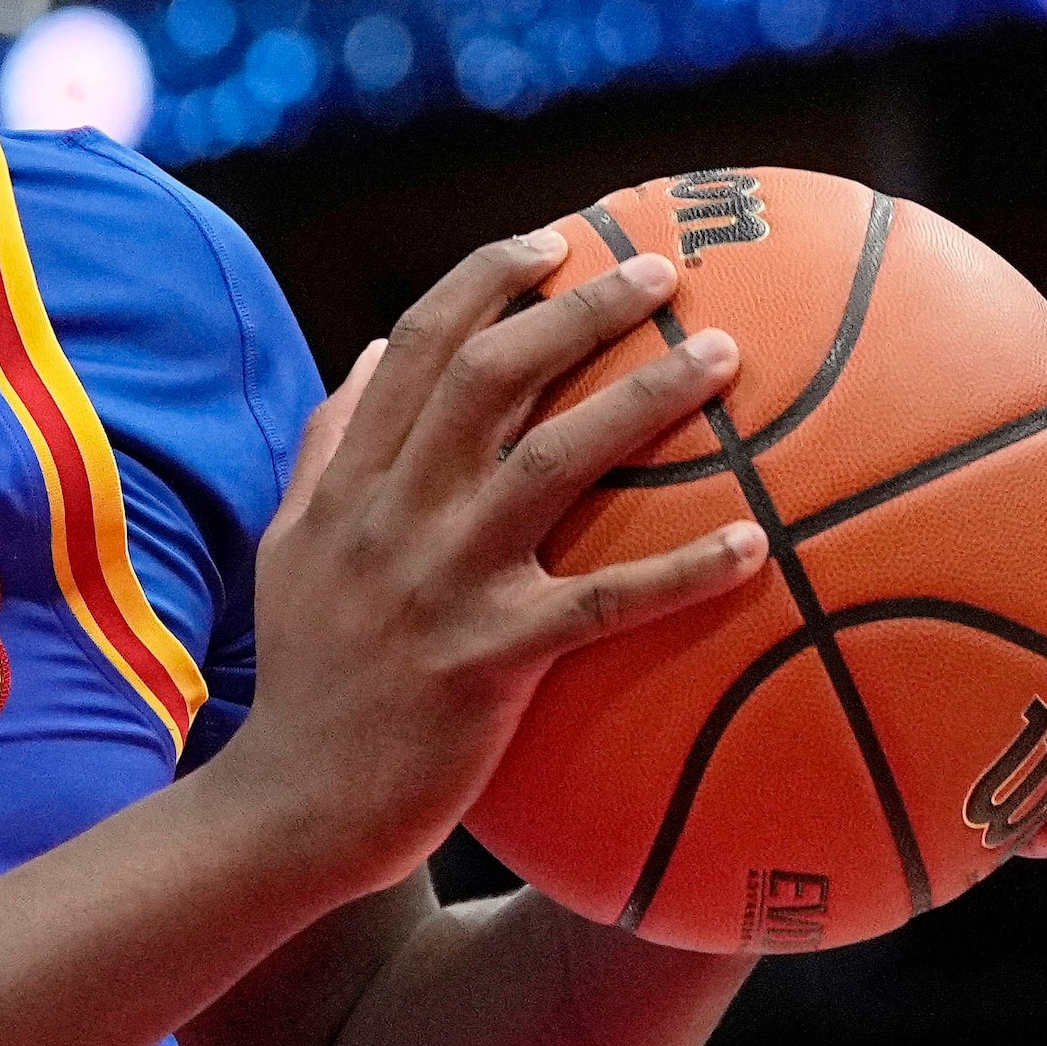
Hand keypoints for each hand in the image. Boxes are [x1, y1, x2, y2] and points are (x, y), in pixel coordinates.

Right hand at [220, 228, 766, 904]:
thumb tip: (376, 349)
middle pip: (490, 377)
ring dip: (644, 399)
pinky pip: (601, 603)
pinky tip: (755, 544)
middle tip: (659, 271)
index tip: (553, 242)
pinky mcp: (486, 662)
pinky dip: (681, 568)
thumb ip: (329, 446)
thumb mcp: (292, 546)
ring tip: (721, 355)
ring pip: (552, 464)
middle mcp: (391, 518)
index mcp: (350, 484)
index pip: (419, 348)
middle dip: (578, 308)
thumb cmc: (308, 679)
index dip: (486, 278)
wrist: (291, 804)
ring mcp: (438, 587)